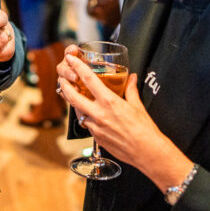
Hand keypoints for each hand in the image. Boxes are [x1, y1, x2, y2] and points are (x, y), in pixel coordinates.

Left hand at [58, 56, 192, 191]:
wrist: (147, 152)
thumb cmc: (144, 130)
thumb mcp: (137, 105)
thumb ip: (131, 90)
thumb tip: (131, 78)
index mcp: (109, 102)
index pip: (88, 79)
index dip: (77, 66)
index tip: (71, 59)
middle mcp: (99, 114)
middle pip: (73, 97)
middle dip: (65, 86)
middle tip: (62, 79)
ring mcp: (96, 127)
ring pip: (78, 112)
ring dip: (74, 103)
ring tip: (74, 96)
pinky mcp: (96, 138)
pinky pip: (86, 125)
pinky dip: (85, 117)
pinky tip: (89, 115)